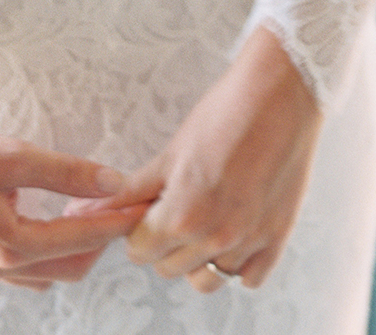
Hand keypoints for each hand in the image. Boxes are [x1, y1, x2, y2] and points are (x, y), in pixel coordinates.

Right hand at [0, 100, 146, 289]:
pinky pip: (25, 266)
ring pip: (49, 270)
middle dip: (100, 237)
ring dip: (76, 244)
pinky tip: (53, 216)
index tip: (139, 205)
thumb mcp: (12, 154)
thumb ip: (66, 171)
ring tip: (90, 205)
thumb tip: (111, 180)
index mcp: (10, 244)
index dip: (116, 220)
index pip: (83, 239)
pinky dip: (49, 247)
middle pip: (72, 265)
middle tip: (117, 202)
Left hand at [106, 27, 321, 292]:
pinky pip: (249, 278)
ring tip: (202, 221)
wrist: (281, 95)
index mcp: (182, 216)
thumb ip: (134, 189)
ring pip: (206, 280)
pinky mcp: (278, 240)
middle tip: (173, 206)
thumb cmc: (225, 113)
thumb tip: (94, 207)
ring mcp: (249, 242)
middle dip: (163, 242)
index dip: (137, 228)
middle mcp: (216, 238)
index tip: (145, 209)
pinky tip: (233, 230)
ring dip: (197, 258)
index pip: (139, 250)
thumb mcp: (172, 150)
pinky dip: (237, 262)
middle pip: (168, 267)